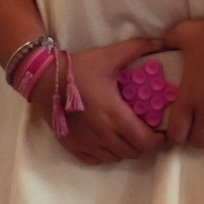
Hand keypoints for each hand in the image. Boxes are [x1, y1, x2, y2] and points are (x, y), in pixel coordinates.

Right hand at [41, 38, 166, 164]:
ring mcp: (87, 143)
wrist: (42, 79)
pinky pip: (96, 160)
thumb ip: (136, 49)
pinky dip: (105, 154)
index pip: (145, 141)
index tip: (161, 132)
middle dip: (143, 144)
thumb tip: (160, 43)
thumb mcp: (107, 56)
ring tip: (125, 136)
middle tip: (144, 132)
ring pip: (115, 157)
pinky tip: (105, 141)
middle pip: (133, 152)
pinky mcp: (73, 146)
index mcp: (115, 116)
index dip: (158, 141)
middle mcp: (103, 135)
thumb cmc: (77, 69)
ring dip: (124, 149)